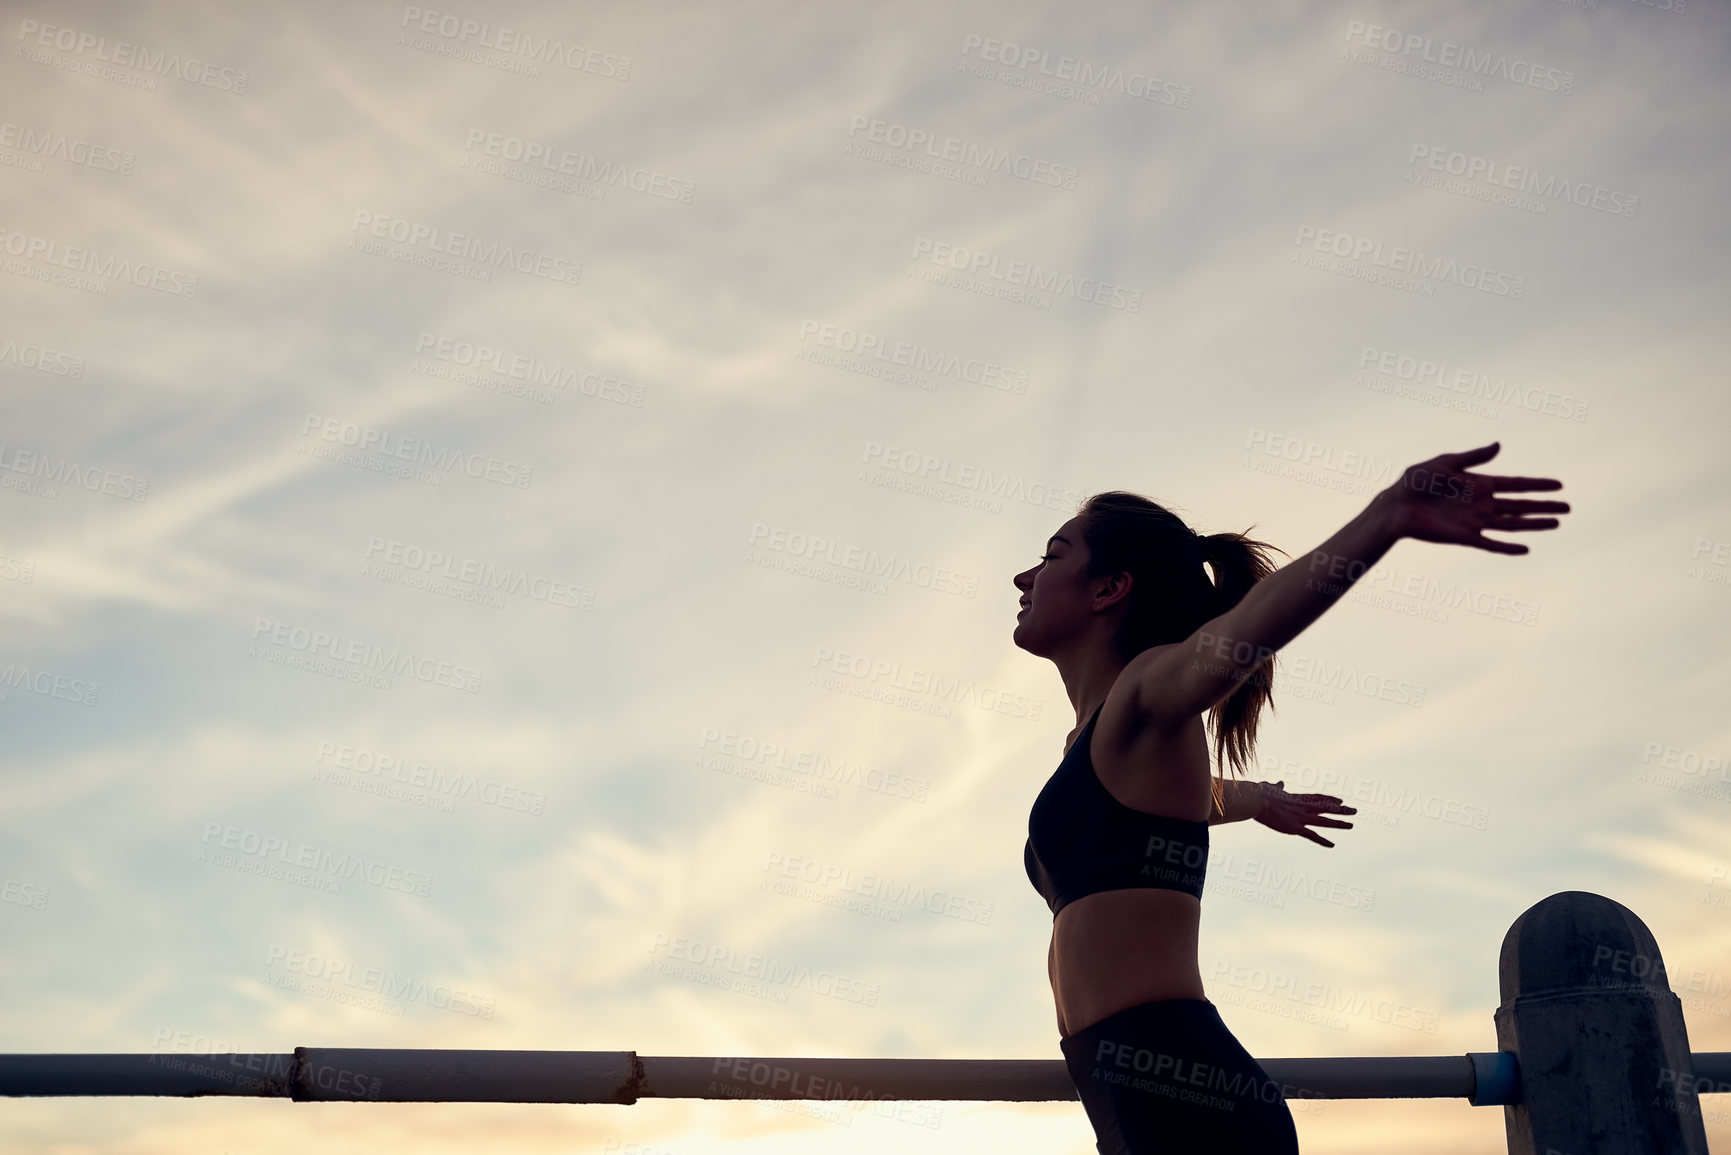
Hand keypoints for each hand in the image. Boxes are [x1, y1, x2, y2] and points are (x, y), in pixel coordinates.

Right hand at [1255, 781, 1354, 847]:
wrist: (1256, 800)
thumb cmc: (1259, 793)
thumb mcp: (1270, 787)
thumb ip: (1277, 786)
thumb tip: (1280, 782)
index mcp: (1297, 799)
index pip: (1318, 798)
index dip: (1330, 800)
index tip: (1341, 801)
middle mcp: (1302, 807)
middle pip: (1326, 808)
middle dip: (1342, 810)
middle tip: (1355, 810)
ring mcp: (1300, 818)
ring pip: (1324, 821)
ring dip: (1338, 823)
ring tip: (1351, 825)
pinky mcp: (1294, 828)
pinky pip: (1312, 835)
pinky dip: (1322, 841)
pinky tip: (1332, 845)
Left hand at [1378, 442, 1567, 554]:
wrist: (1396, 505)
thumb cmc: (1416, 481)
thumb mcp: (1445, 463)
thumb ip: (1473, 457)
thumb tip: (1500, 445)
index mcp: (1480, 484)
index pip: (1516, 484)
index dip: (1538, 485)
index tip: (1560, 484)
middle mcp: (1482, 504)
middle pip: (1521, 506)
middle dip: (1544, 506)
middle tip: (1568, 508)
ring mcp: (1475, 522)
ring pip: (1512, 525)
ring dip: (1534, 525)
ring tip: (1557, 524)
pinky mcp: (1465, 537)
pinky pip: (1491, 544)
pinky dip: (1507, 547)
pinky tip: (1526, 549)